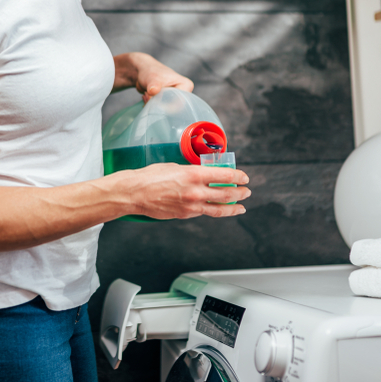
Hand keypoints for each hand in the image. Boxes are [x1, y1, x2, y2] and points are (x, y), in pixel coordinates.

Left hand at [114, 52, 193, 101]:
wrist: (142, 71)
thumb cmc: (150, 71)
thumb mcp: (152, 78)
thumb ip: (154, 85)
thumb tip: (153, 91)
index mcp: (186, 86)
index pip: (180, 102)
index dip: (167, 104)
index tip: (153, 97)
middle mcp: (183, 93)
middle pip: (173, 107)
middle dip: (158, 104)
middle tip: (147, 95)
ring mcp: (175, 97)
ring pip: (166, 109)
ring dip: (153, 104)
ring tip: (145, 94)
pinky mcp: (167, 101)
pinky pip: (161, 109)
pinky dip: (152, 105)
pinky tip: (146, 97)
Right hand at [120, 163, 250, 219]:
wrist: (134, 193)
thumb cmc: (150, 177)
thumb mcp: (175, 167)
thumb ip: (193, 171)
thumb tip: (205, 174)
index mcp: (194, 174)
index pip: (225, 176)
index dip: (238, 176)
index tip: (244, 177)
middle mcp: (195, 191)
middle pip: (227, 194)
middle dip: (240, 193)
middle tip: (246, 191)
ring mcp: (191, 205)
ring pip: (219, 208)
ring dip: (233, 207)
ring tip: (241, 207)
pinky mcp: (185, 214)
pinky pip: (204, 212)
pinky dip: (214, 210)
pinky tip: (218, 209)